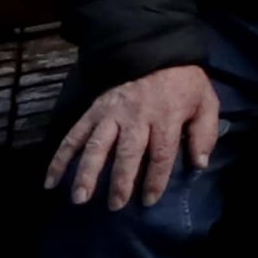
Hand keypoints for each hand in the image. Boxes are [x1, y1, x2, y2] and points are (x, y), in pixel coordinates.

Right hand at [47, 63, 221, 208]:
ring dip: (87, 173)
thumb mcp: (206, 102)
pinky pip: (74, 134)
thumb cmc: (183, 83)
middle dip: (120, 181)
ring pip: (97, 145)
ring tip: (80, 198)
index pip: (160, 153)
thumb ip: (204, 133)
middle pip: (127, 152)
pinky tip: (51, 180)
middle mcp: (136, 116)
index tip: (149, 200)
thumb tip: (199, 164)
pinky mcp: (94, 110)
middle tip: (115, 205)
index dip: (155, 179)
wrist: (156, 51)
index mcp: (165, 115)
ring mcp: (111, 113)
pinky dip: (60, 157)